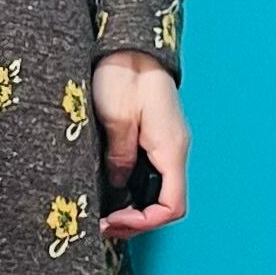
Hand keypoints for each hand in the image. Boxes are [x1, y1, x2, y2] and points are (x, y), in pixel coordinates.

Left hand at [94, 48, 187, 235]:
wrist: (130, 47)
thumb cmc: (125, 74)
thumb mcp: (116, 118)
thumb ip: (119, 156)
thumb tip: (117, 185)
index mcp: (170, 149)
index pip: (171, 206)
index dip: (144, 222)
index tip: (114, 221)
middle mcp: (173, 151)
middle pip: (164, 204)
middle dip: (136, 221)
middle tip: (102, 226)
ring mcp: (164, 145)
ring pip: (156, 191)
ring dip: (133, 208)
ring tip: (103, 215)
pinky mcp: (153, 139)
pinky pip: (148, 175)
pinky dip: (131, 190)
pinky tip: (109, 192)